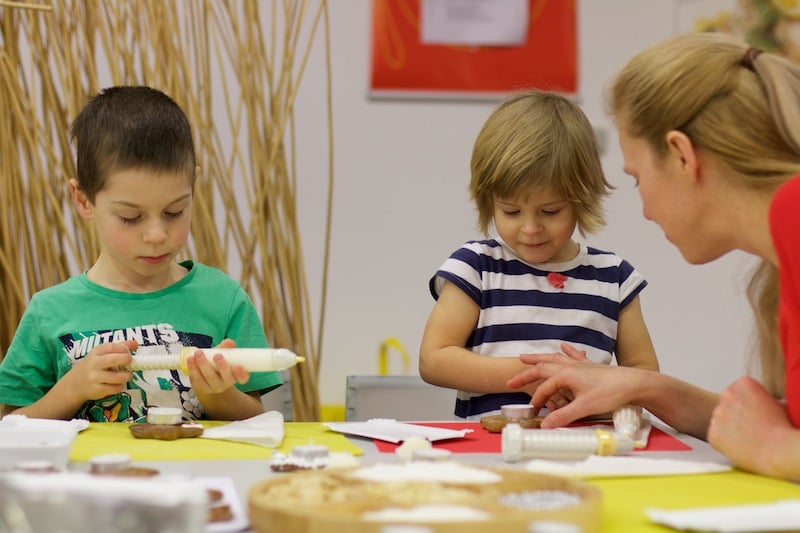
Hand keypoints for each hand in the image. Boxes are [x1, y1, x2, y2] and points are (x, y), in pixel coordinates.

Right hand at [68, 340, 135, 401]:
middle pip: (112, 360)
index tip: (129, 352)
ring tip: (128, 375)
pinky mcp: (96, 390)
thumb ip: (119, 347)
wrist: (75, 383)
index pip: (110, 347)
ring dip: (126, 376)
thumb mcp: (103, 354)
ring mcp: (94, 378)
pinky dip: (120, 386)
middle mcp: (94, 364)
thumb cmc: (94, 366)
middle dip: (125, 360)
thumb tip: (135, 344)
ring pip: (115, 377)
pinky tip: (119, 384)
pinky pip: (113, 389)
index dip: (123, 349)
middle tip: (131, 362)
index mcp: (96, 352)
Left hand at [185, 338, 250, 395]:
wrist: (208, 375)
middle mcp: (227, 383)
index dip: (241, 374)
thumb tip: (229, 342)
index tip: (237, 366)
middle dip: (222, 367)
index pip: (243, 378)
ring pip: (210, 379)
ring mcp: (215, 387)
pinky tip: (190, 359)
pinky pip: (198, 380)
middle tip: (217, 355)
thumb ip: (226, 348)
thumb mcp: (224, 354)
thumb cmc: (219, 362)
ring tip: (199, 354)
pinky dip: (193, 369)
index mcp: (237, 375)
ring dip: (204, 365)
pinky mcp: (202, 388)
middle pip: (226, 379)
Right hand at [507, 357, 641, 427]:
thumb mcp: (584, 408)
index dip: (537, 401)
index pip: (544, 389)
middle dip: (525, 374)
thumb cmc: (610, 393)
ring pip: (554, 358)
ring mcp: (580, 365)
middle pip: (542, 368)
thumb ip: (563, 417)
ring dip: (539, 358)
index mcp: (565, 375)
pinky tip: (564, 346)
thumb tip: (545, 426)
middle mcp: (570, 367)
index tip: (533, 412)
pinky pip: (574, 355)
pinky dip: (567, 350)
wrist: (633, 383)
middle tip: (511, 382)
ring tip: (526, 357)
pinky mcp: (590, 366)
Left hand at [709, 377, 795, 476]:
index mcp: (744, 384)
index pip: (737, 391)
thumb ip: (764, 399)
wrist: (779, 450)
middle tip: (750, 427)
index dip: (746, 404)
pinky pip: (715, 436)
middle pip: (726, 404)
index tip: (754, 414)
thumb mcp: (778, 404)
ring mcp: (717, 414)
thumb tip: (770, 402)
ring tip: (747, 438)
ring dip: (728, 428)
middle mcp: (727, 395)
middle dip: (734, 414)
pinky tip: (740, 446)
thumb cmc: (784, 428)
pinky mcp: (713, 432)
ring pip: (719, 420)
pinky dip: (724, 442)